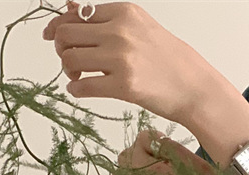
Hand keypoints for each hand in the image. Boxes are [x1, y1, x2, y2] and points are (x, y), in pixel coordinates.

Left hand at [42, 1, 215, 125]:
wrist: (195, 87)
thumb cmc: (170, 61)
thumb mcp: (140, 28)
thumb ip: (107, 20)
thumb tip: (70, 9)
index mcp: (123, 12)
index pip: (76, 15)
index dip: (59, 27)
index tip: (53, 37)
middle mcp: (119, 31)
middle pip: (67, 34)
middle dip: (62, 49)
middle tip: (72, 63)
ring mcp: (121, 58)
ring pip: (70, 58)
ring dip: (68, 70)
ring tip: (78, 77)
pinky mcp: (124, 86)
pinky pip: (84, 86)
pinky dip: (75, 89)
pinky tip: (80, 90)